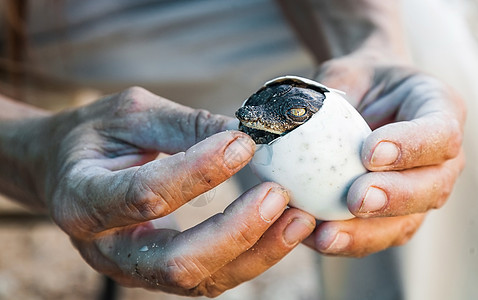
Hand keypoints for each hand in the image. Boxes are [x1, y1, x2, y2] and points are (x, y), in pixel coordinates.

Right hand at [32, 87, 314, 294]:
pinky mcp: (160, 273)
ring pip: (201, 280)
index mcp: (83, 199)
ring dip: (255, 252)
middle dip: (235, 232)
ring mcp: (134, 268)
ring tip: (299, 218)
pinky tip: (281, 229)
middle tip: (278, 195)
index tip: (244, 143)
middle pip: (177, 261)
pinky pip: (210, 277)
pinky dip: (250, 257)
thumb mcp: (130, 115)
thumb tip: (247, 133)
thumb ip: (186, 126)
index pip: (146, 195)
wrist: (65, 170)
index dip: (198, 171)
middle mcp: (106, 248)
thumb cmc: (95, 137)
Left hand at [303, 55, 465, 256]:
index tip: (370, 152)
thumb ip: (326, 94)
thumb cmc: (357, 82)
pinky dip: (346, 241)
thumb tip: (283, 119)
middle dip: (393, 198)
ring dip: (366, 233)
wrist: (364, 100)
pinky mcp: (393, 215)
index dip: (410, 146)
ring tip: (329, 235)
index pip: (439, 133)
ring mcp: (418, 191)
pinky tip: (314, 238)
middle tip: (356, 199)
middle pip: (431, 188)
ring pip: (405, 223)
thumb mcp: (344, 73)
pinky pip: (376, 235)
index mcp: (438, 111)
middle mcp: (439, 159)